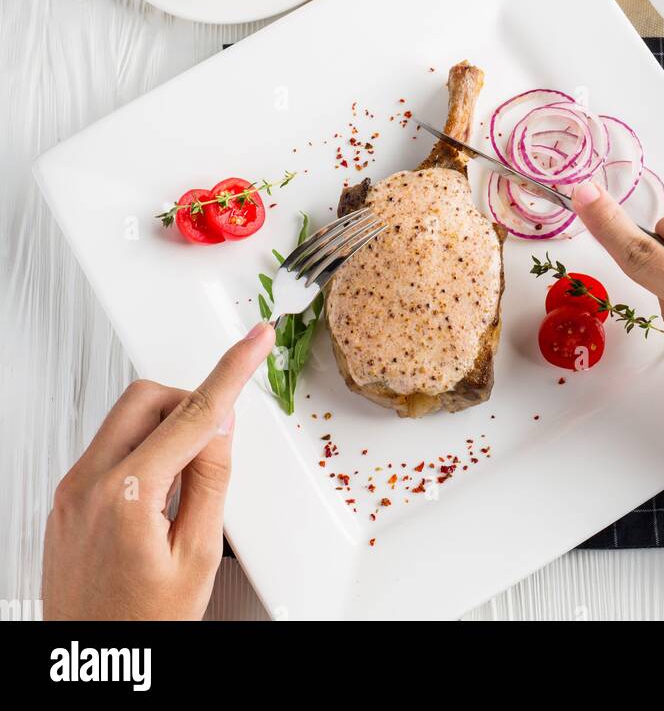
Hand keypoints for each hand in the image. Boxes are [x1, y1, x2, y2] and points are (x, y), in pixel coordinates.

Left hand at [42, 320, 274, 619]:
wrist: (96, 667)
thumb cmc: (143, 629)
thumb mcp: (198, 557)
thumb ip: (211, 481)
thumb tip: (219, 426)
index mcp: (127, 497)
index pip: (193, 413)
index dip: (231, 370)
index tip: (253, 340)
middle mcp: (87, 486)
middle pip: (146, 399)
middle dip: (187, 403)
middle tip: (215, 437)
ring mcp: (69, 494)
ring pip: (123, 421)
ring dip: (162, 430)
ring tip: (184, 485)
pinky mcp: (64, 503)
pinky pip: (106, 451)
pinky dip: (139, 455)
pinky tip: (158, 498)